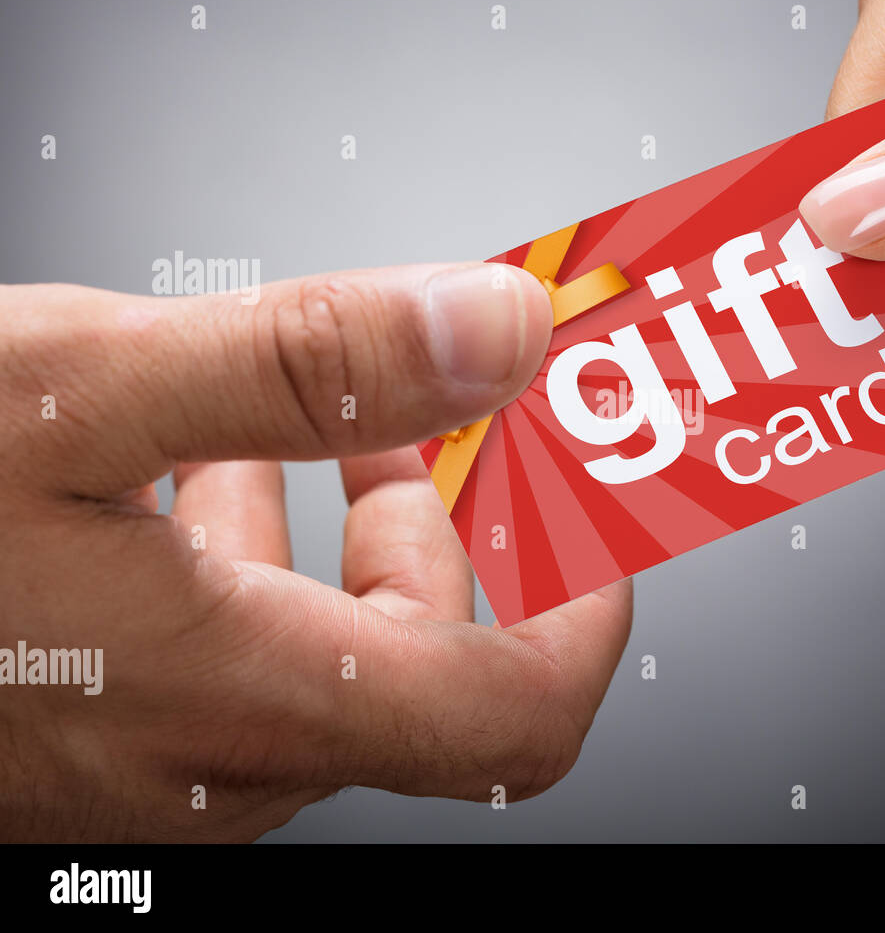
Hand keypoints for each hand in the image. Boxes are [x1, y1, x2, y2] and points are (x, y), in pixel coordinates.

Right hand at [0, 264, 631, 840]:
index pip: (513, 713)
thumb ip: (309, 365)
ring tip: (315, 420)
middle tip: (439, 409)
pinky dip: (252, 558)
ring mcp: (149, 768)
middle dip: (441, 517)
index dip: (586, 608)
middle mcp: (213, 762)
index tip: (592, 510)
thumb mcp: (77, 396)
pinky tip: (200, 469)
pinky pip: (229, 661)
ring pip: (319, 651)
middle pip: (420, 656)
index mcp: (249, 696)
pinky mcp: (94, 744)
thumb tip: (497, 332)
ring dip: (342, 526)